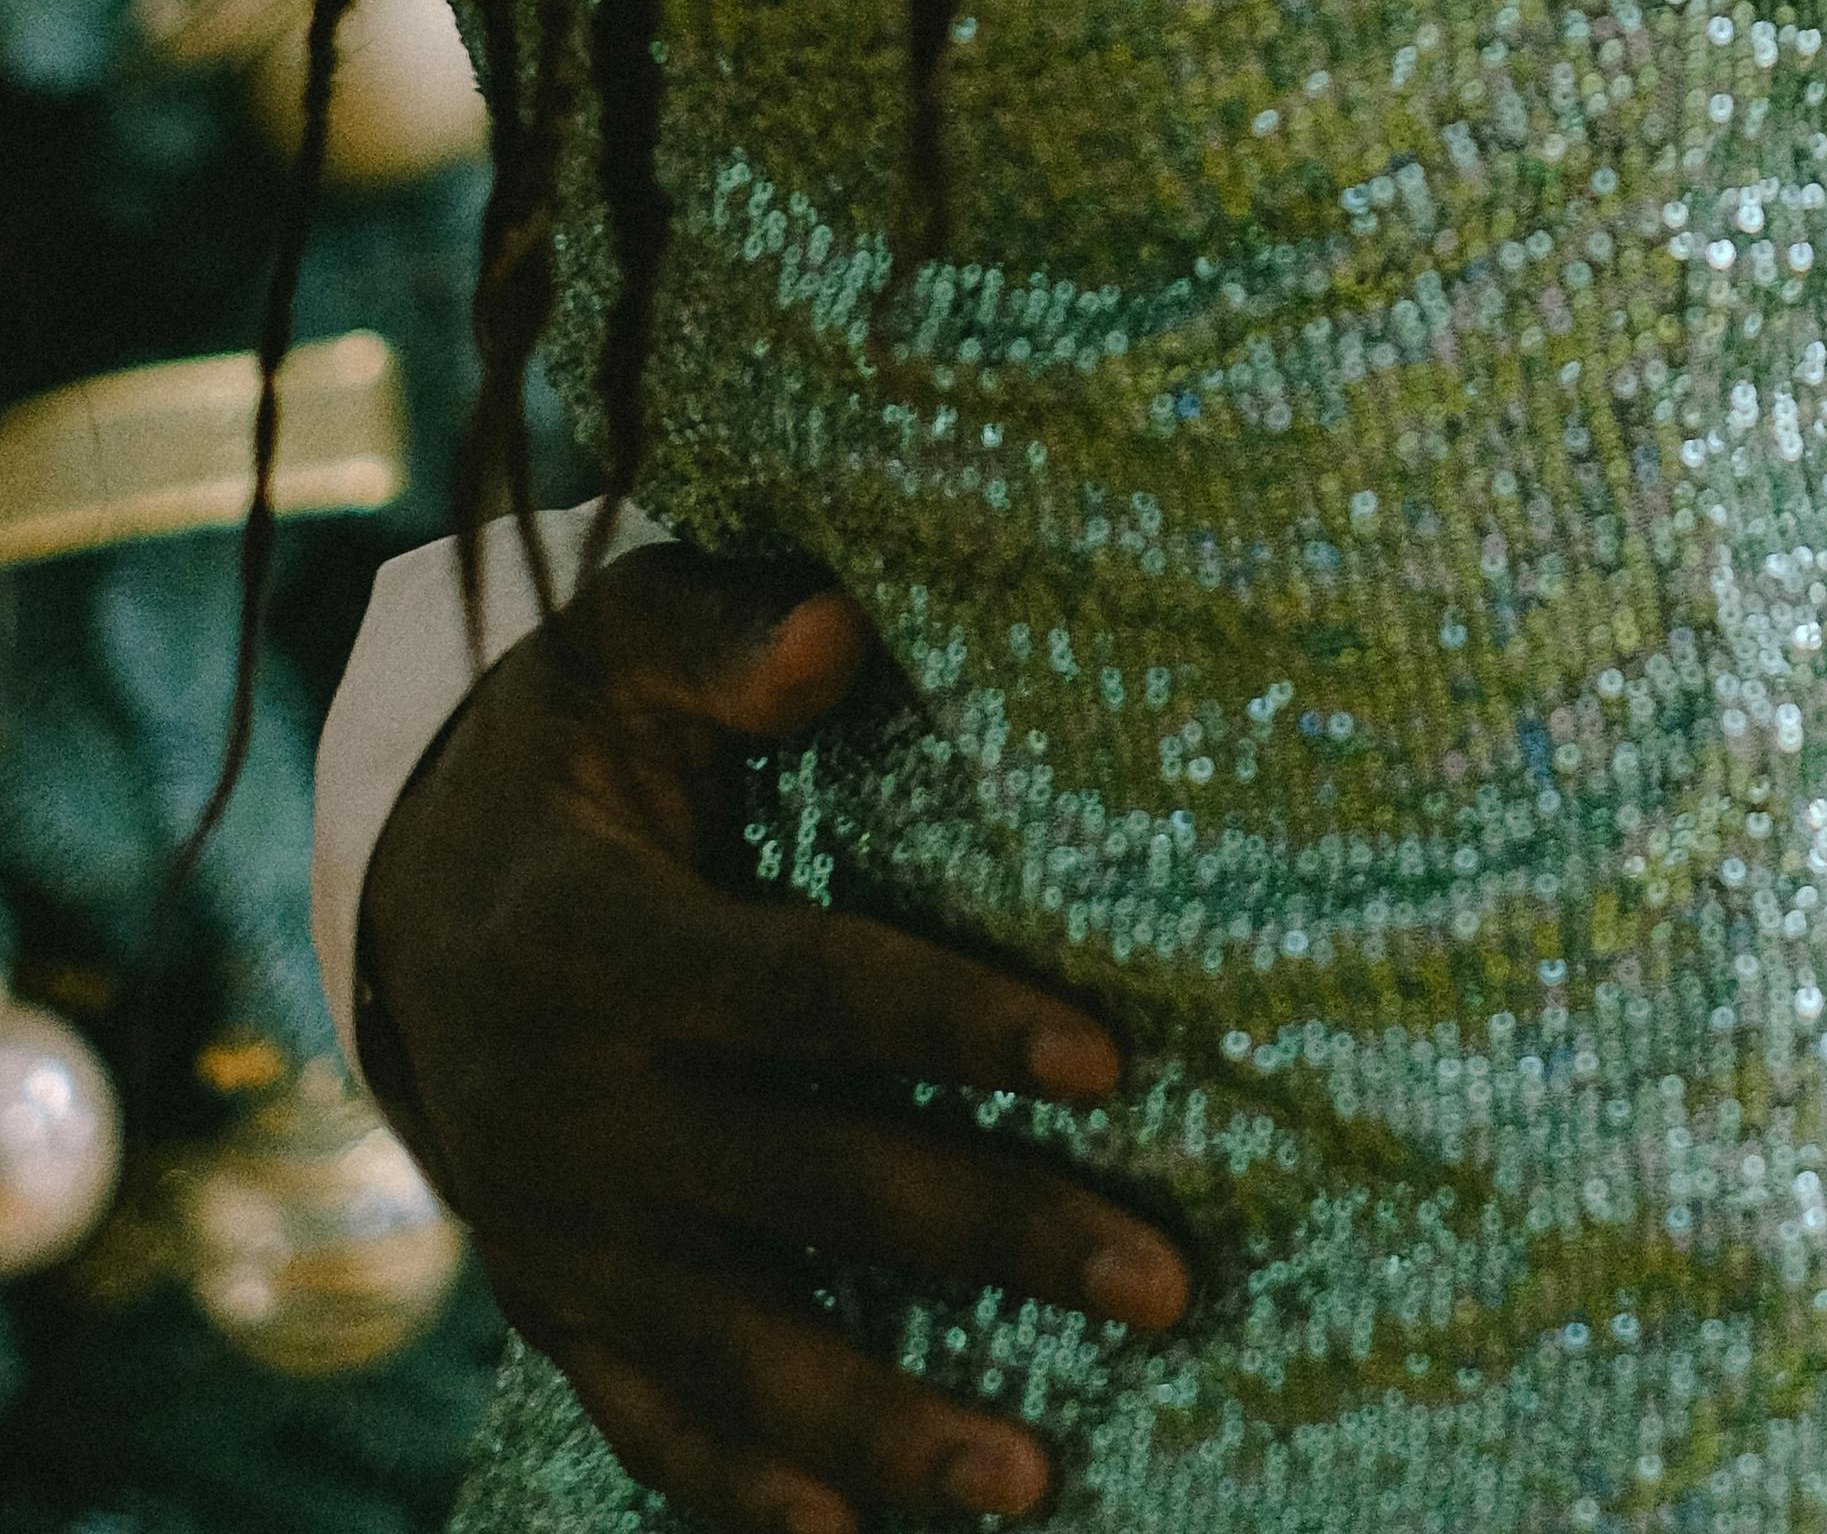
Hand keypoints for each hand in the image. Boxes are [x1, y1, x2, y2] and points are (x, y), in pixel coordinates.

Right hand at [363, 547, 1183, 1530]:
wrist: (408, 892)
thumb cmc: (573, 746)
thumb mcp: (623, 649)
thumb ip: (724, 636)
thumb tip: (836, 628)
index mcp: (594, 945)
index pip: (808, 993)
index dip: (957, 1024)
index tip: (1115, 1060)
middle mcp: (569, 1112)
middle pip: (814, 1189)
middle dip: (996, 1235)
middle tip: (1167, 1282)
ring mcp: (559, 1233)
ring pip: (739, 1351)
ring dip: (889, 1423)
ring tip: (1039, 1476)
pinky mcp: (561, 1304)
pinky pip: (653, 1418)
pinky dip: (746, 1490)